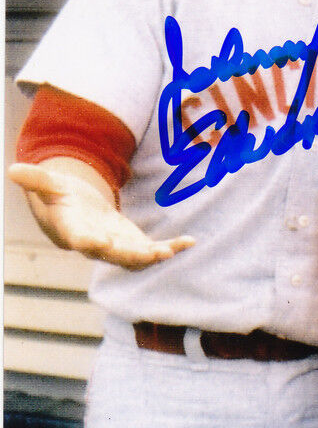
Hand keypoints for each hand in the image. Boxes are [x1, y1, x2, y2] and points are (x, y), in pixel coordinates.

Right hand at [9, 161, 194, 268]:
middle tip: (149, 253)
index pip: (80, 239)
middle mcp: (97, 244)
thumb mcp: (49, 185)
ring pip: (135, 258)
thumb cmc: (60, 197)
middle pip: (113, 254)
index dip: (90, 241)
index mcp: (74, 230)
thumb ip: (35, 180)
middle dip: (131, 255)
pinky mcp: (134, 244)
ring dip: (153, 256)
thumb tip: (12, 169)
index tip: (100, 241)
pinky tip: (190, 241)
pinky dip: (172, 247)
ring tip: (170, 250)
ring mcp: (117, 247)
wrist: (76, 213)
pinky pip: (154, 250)